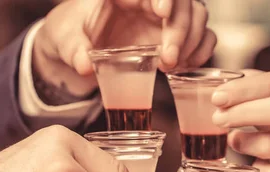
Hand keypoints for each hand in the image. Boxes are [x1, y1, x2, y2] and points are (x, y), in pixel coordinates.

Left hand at [33, 0, 214, 95]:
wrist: (81, 45)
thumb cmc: (74, 34)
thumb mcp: (65, 40)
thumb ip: (73, 50)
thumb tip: (84, 65)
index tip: (161, 12)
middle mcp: (150, 0)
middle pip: (182, 1)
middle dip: (179, 29)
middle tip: (167, 59)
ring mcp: (167, 16)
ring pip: (197, 15)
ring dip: (192, 42)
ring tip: (171, 66)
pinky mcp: (177, 35)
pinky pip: (204, 35)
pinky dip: (200, 51)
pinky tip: (184, 66)